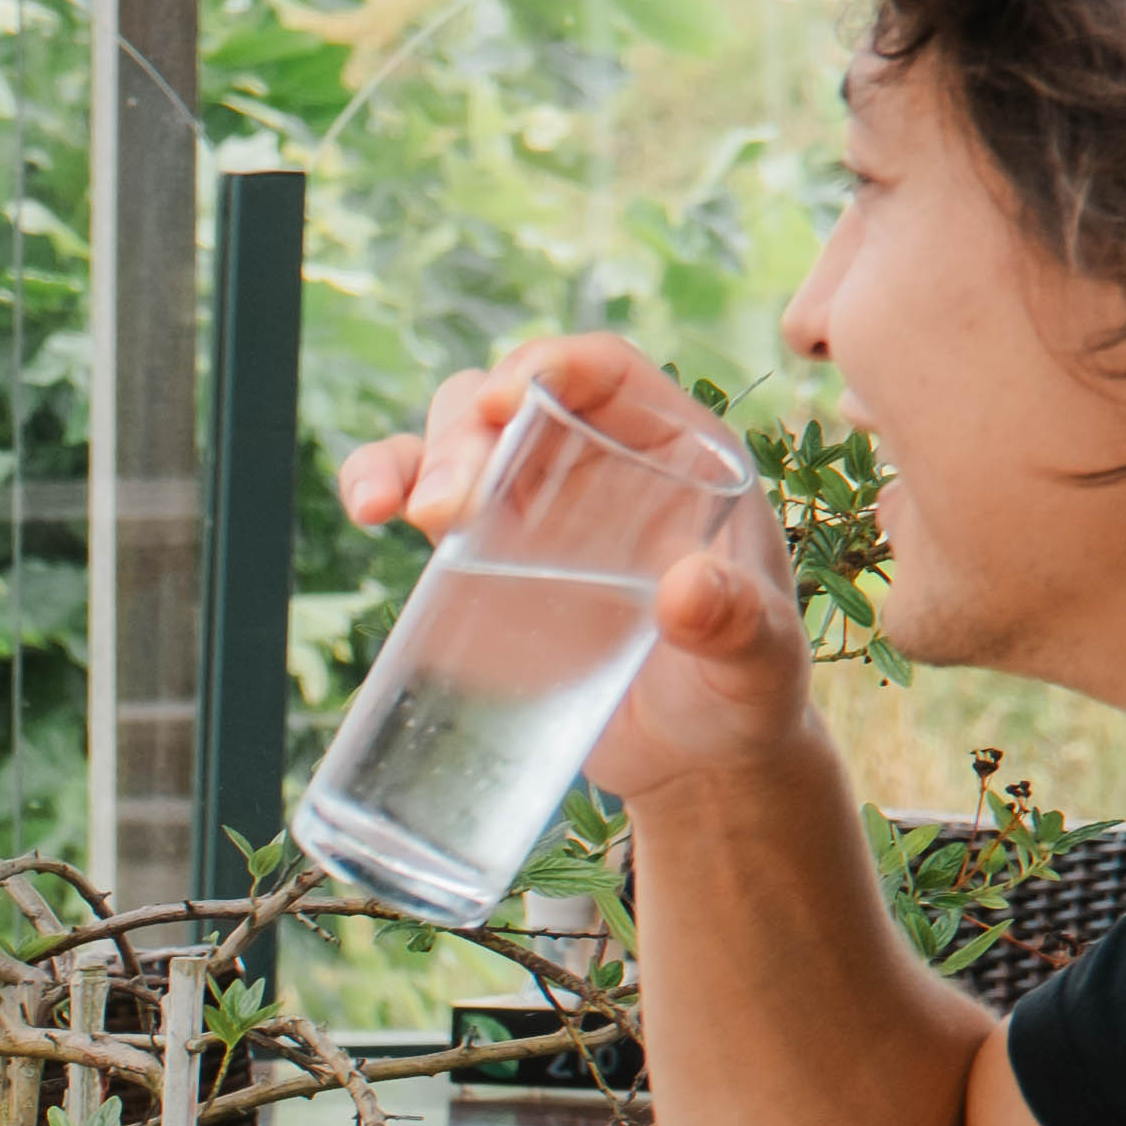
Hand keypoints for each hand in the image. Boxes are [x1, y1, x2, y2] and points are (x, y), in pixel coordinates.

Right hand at [331, 329, 810, 816]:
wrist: (691, 760)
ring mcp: (533, 507)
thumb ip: (739, 627)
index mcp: (677, 453)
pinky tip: (368, 507)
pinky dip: (383, 484)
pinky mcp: (483, 558)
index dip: (554, 364)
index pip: (607, 373)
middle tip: (450, 510)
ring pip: (456, 438)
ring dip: (416, 458)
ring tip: (398, 512)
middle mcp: (597, 462)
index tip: (513, 398)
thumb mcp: (757, 664)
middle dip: (467, 434)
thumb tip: (687, 591)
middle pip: (514, 403)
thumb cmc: (741, 697)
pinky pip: (419, 496)